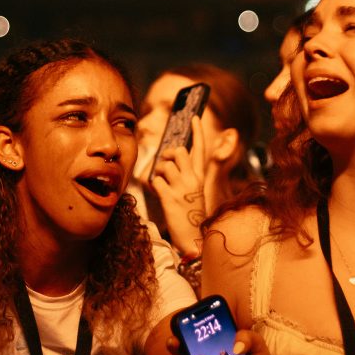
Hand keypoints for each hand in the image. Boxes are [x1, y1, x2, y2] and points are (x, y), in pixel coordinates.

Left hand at [149, 116, 206, 256]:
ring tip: (162, 183)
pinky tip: (159, 193)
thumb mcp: (194, 191)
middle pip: (178, 151)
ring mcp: (182, 188)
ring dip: (159, 172)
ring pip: (164, 165)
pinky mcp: (169, 198)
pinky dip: (153, 185)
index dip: (198, 131)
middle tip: (165, 165)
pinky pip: (155, 181)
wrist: (194, 238)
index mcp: (200, 177)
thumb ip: (186, 175)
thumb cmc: (191, 214)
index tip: (194, 116)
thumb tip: (171, 160)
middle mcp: (193, 179)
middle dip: (167, 154)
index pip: (200, 148)